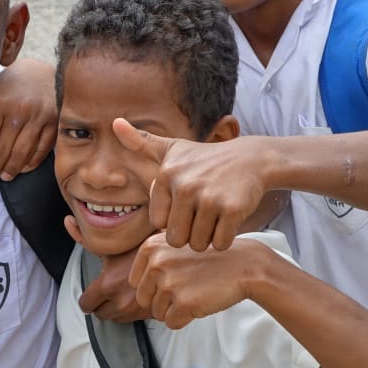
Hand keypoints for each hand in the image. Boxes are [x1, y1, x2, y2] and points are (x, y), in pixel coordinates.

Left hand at [0, 59, 56, 183]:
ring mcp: (39, 116)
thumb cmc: (10, 88)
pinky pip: (42, 150)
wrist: (40, 74)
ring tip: (4, 177)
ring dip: (12, 169)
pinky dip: (32, 163)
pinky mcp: (55, 122)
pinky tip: (23, 169)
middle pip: (4, 149)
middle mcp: (19, 109)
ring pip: (22, 153)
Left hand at [66, 216, 149, 321]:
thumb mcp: (110, 244)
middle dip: (102, 303)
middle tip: (110, 288)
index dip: (88, 297)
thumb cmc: (139, 247)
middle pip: (100, 314)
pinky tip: (136, 295)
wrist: (173, 255)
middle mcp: (120, 301)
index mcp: (107, 285)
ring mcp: (135, 310)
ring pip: (116, 318)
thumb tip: (67, 221)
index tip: (94, 289)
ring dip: (116, 308)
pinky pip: (132, 319)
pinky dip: (131, 310)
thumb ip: (84, 237)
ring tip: (124, 290)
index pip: (85, 305)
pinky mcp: (149, 315)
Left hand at [112, 118, 264, 251]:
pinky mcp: (232, 209)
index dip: (174, 220)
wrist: (252, 159)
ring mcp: (209, 197)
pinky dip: (225, 239)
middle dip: (190, 235)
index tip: (187, 206)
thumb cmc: (207, 159)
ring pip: (199, 244)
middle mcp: (185, 185)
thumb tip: (115, 123)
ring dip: (208, 239)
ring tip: (215, 218)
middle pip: (177, 238)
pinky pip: (220, 243)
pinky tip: (229, 221)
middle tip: (203, 217)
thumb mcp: (173, 149)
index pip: (159, 223)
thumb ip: (141, 142)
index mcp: (167, 175)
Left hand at [129, 231, 254, 328]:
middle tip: (187, 288)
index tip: (174, 279)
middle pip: (143, 299)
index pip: (135, 282)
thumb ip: (152, 261)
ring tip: (195, 292)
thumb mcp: (175, 246)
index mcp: (150, 248)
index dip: (154, 286)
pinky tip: (199, 302)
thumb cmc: (209, 258)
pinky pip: (171, 323)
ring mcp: (169, 284)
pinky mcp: (183, 303)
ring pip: (157, 313)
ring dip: (175, 310)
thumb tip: (129, 286)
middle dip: (162, 300)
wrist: (243, 265)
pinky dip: (184, 319)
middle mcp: (156, 264)